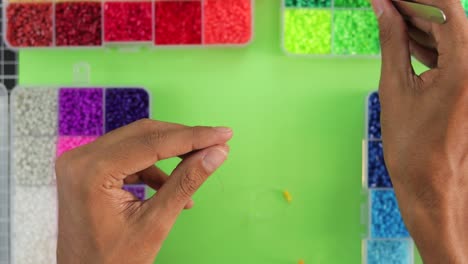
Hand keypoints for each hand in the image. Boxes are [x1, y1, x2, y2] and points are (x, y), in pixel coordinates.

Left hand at [55, 119, 232, 263]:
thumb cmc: (113, 260)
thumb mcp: (156, 222)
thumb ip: (186, 182)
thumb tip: (216, 153)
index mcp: (92, 171)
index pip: (153, 143)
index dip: (193, 137)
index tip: (223, 133)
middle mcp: (80, 158)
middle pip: (144, 134)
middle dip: (183, 138)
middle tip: (216, 142)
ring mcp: (80, 161)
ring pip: (137, 140)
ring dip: (170, 151)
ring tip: (197, 164)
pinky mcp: (87, 167)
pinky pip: (126, 155)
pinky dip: (152, 166)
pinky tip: (169, 185)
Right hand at [371, 0, 467, 261]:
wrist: (431, 184)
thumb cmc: (412, 145)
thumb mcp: (395, 87)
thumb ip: (392, 41)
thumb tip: (383, 7)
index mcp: (465, 66)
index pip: (446, 8)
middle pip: (449, 19)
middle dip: (414, 6)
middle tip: (385, 3)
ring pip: (450, 34)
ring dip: (420, 23)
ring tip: (390, 15)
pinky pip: (452, 53)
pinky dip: (429, 42)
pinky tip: (405, 36)